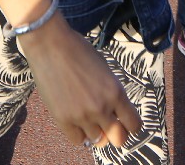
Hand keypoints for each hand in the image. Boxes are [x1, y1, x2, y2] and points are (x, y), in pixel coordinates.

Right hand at [17, 17, 141, 149]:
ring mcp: (82, 115)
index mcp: (116, 92)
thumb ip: (111, 92)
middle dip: (116, 134)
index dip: (131, 126)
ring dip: (95, 131)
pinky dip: (79, 134)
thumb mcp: (105, 69)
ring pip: (97, 140)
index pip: (134, 125)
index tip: (126, 123)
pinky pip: (77, 140)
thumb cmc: (78, 51)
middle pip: (119, 139)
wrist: (50, 45)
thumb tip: (114, 111)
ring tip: (87, 117)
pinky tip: (76, 122)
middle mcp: (102, 107)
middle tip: (109, 125)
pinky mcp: (63, 119)